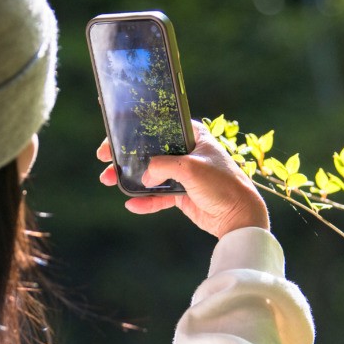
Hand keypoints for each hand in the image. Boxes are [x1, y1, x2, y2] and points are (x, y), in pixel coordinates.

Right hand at [97, 122, 268, 237]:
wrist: (240, 217)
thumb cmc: (222, 184)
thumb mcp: (190, 168)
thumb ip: (161, 166)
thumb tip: (143, 176)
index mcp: (193, 136)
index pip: (159, 126)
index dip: (134, 130)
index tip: (113, 136)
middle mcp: (187, 152)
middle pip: (149, 150)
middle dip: (125, 155)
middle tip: (104, 159)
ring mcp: (184, 174)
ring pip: (150, 174)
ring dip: (129, 178)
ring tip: (108, 180)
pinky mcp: (183, 195)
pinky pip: (158, 196)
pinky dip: (145, 201)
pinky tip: (131, 204)